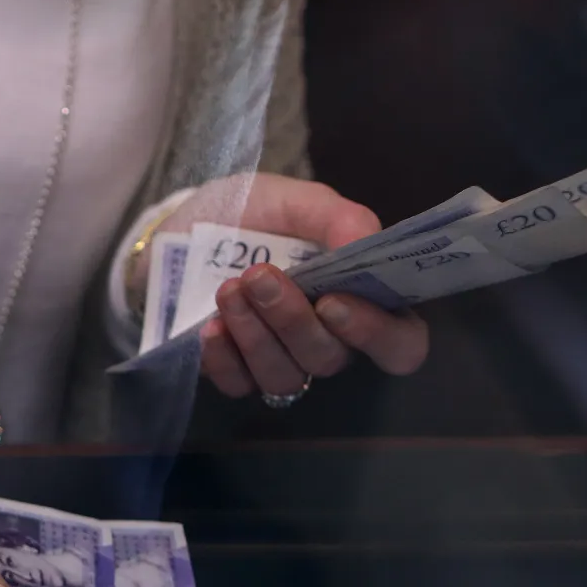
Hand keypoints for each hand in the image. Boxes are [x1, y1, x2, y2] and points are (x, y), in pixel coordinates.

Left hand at [137, 173, 430, 399]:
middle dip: (293, 319)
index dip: (377, 334)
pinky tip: (210, 327)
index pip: (400, 343)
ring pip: (284, 376)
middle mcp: (328, 339)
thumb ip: (337, 217)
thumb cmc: (256, 214)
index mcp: (361, 299)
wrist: (186, 225)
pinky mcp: (236, 373)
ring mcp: (281, 361)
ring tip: (229, 289)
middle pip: (330, 358)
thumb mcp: (297, 200)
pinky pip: (239, 386)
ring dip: (255, 335)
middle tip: (260, 275)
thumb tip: (363, 243)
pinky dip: (223, 358)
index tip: (334, 302)